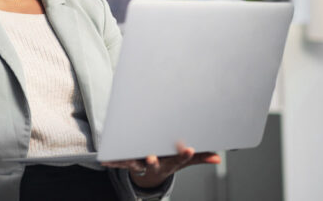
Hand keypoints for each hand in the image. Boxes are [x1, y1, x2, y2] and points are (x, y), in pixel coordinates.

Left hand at [101, 143, 220, 188]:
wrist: (151, 173)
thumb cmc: (168, 161)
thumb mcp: (184, 160)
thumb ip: (198, 158)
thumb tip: (217, 158)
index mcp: (170, 163)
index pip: (179, 159)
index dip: (184, 155)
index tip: (188, 148)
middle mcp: (155, 164)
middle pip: (154, 163)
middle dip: (152, 160)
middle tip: (151, 157)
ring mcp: (141, 164)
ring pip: (135, 163)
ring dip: (128, 161)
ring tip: (122, 158)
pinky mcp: (129, 162)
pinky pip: (120, 162)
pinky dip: (113, 162)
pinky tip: (104, 160)